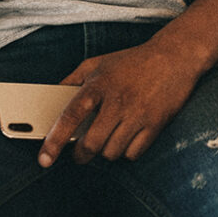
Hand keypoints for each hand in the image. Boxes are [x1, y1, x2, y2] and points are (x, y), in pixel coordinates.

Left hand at [38, 35, 200, 167]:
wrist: (173, 57)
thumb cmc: (131, 61)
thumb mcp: (97, 62)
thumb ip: (73, 80)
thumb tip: (53, 97)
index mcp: (98, 84)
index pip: (71, 116)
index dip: (55, 140)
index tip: (44, 159)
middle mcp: (116, 101)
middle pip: (91, 144)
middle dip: (82, 154)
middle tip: (80, 153)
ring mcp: (137, 115)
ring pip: (112, 153)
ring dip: (105, 151)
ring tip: (107, 138)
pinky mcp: (155, 126)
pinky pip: (133, 154)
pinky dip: (126, 151)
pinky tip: (127, 136)